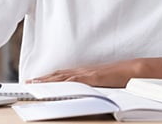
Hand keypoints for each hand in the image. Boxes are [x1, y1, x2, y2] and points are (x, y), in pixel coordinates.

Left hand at [29, 57, 161, 87]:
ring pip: (62, 76)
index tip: (35, 81)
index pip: (62, 75)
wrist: (133, 70)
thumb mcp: (102, 81)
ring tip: (34, 84)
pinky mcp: (93, 77)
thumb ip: (91, 85)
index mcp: (84, 72)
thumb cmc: (120, 76)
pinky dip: (63, 82)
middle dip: (42, 79)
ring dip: (47, 80)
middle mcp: (83, 71)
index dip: (48, 78)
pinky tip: (54, 85)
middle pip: (58, 75)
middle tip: (28, 83)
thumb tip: (83, 92)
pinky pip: (75, 80)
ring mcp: (87, 73)